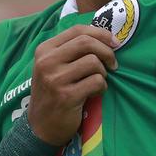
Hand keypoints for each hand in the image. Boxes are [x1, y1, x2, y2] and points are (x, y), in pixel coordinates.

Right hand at [28, 25, 116, 145]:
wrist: (41, 126)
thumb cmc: (53, 92)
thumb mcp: (53, 66)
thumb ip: (71, 50)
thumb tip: (106, 37)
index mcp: (45, 50)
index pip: (77, 30)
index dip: (101, 33)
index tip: (115, 43)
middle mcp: (47, 62)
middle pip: (86, 43)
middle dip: (107, 52)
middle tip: (113, 64)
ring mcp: (55, 79)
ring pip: (93, 62)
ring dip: (103, 73)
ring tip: (97, 81)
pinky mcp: (66, 96)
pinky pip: (96, 82)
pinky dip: (102, 87)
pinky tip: (95, 93)